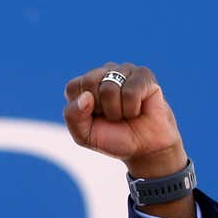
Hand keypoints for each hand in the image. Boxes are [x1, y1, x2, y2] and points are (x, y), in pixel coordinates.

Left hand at [62, 62, 186, 178]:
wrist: (145, 147)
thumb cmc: (114, 138)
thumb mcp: (84, 134)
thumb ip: (73, 116)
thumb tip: (85, 96)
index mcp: (85, 84)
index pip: (73, 87)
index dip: (82, 110)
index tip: (95, 118)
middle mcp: (104, 72)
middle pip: (89, 82)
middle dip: (100, 108)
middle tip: (112, 116)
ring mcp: (124, 70)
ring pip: (109, 88)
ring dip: (117, 111)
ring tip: (125, 114)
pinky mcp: (143, 74)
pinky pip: (130, 91)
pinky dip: (132, 108)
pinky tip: (137, 110)